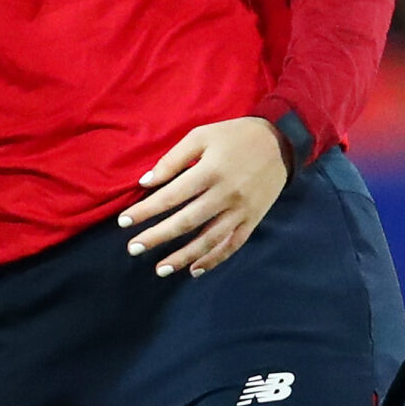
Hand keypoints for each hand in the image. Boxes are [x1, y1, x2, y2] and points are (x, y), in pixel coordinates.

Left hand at [116, 117, 288, 277]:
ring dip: (182, 256)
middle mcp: (225, 194)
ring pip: (208, 240)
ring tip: (159, 268)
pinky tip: (195, 269)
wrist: (280, 141)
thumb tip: (146, 182)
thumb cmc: (234, 135)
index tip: (124, 221)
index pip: (171, 196)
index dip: (146, 210)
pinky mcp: (253, 220)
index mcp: (210, 171)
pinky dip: (214, 259)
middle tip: (133, 248)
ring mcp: (241, 210)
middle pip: (186, 222)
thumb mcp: (201, 136)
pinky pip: (232, 245)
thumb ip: (173, 159)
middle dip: (157, 236)